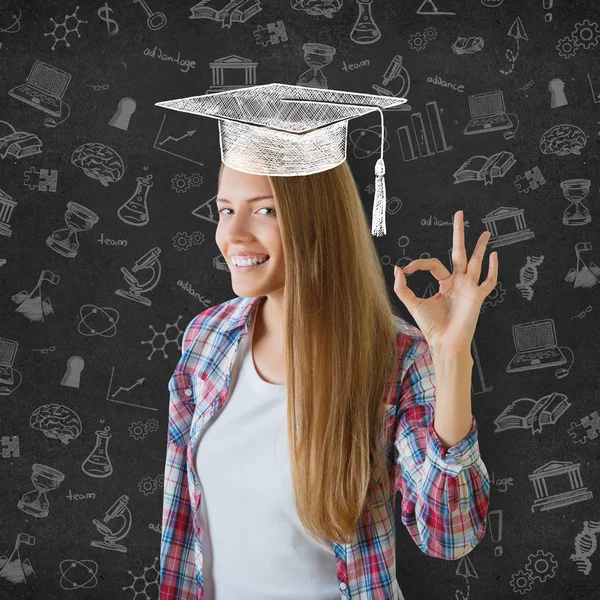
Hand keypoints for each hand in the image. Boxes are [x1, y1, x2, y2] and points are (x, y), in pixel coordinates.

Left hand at [393, 210, 497, 353]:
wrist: (444, 343)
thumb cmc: (431, 327)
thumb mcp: (413, 304)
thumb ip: (403, 288)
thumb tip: (397, 269)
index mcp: (444, 284)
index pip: (433, 264)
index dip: (418, 263)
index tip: (406, 269)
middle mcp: (458, 283)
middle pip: (459, 252)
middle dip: (458, 234)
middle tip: (459, 214)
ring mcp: (468, 288)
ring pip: (476, 262)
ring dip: (480, 247)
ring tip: (485, 232)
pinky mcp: (477, 297)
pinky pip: (488, 282)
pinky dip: (492, 270)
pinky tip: (494, 256)